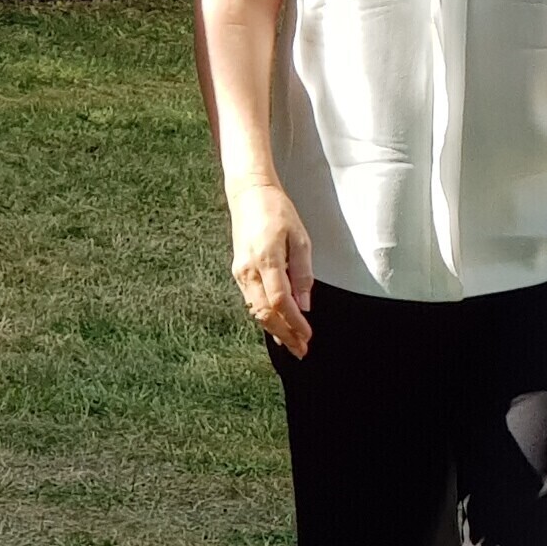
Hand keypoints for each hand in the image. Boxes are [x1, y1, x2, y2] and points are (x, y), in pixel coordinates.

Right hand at [227, 180, 316, 355]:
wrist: (249, 195)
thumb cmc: (277, 211)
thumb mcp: (300, 238)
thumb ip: (302, 272)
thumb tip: (305, 302)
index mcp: (266, 260)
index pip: (281, 302)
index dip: (295, 323)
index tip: (308, 336)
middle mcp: (248, 270)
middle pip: (265, 313)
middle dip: (284, 334)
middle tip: (300, 350)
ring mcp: (240, 272)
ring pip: (256, 310)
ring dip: (274, 330)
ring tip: (291, 344)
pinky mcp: (239, 272)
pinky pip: (251, 301)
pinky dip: (264, 316)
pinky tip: (276, 325)